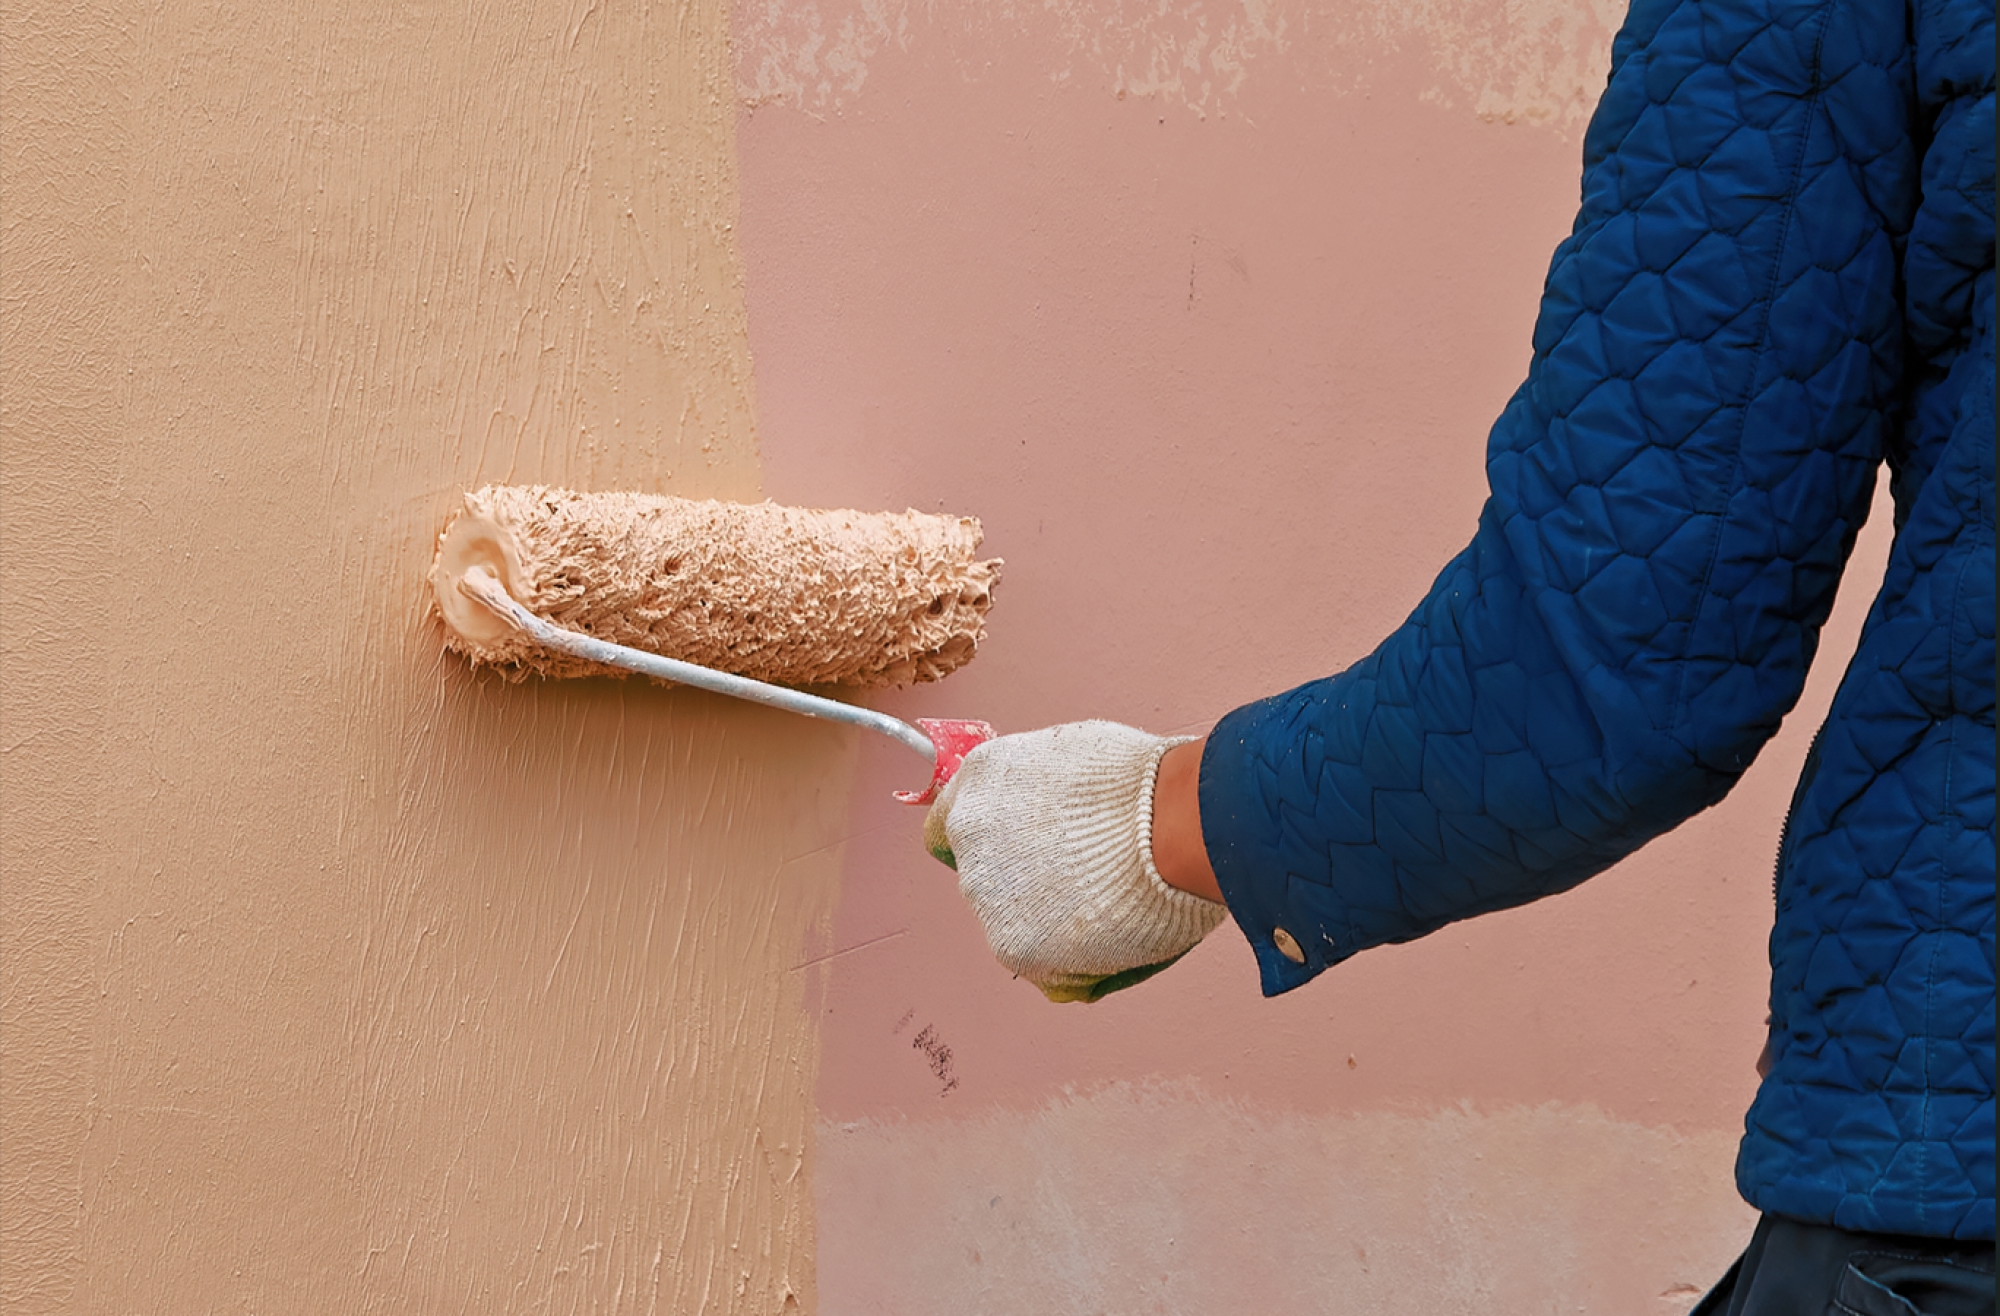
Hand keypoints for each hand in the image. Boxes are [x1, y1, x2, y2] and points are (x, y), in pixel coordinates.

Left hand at [924, 721, 1226, 1001]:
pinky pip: (1043, 964)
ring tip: (1112, 901)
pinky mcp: (1012, 946)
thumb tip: (1054, 816)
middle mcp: (970, 836)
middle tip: (1086, 878)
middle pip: (985, 876)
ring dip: (1051, 921)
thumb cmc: (1144, 784)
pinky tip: (1115, 931)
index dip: (986, 844)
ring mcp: (985, 894)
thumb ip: (1045, 793)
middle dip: (1027, 883)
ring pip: (1014, 922)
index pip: (948, 827)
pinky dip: (1075, 960)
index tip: (1011, 856)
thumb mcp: (1076, 759)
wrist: (1174, 824)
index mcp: (981, 782)